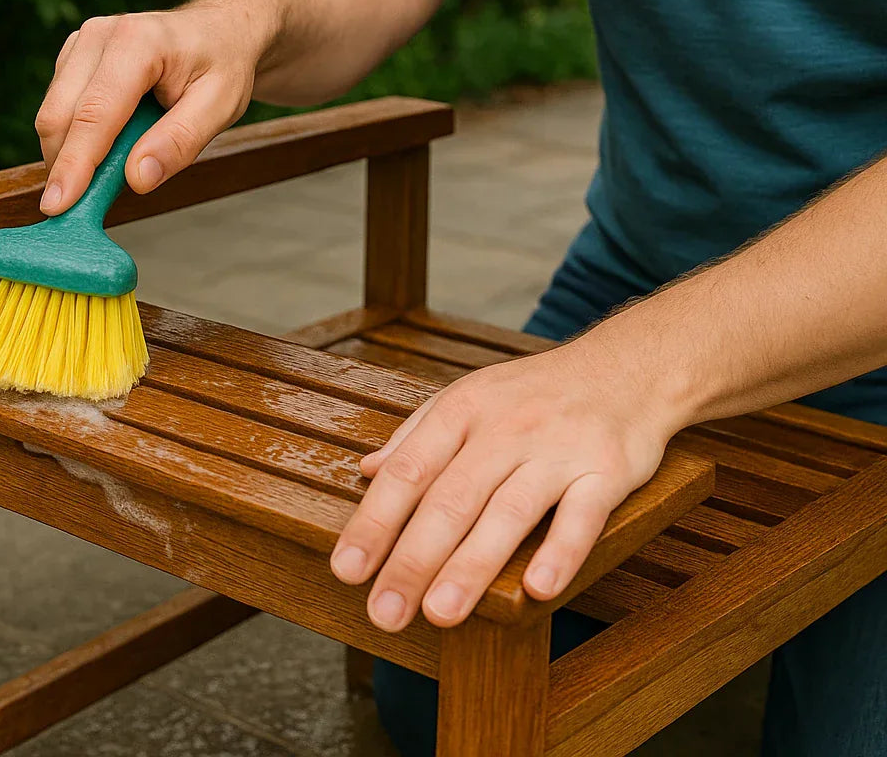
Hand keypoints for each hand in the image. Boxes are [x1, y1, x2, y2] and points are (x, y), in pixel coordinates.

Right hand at [34, 0, 277, 214]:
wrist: (218, 31)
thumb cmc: (222, 65)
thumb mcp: (221, 107)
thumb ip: (179, 142)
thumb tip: (137, 178)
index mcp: (137, 42)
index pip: (94, 114)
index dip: (74, 164)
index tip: (58, 205)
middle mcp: (100, 35)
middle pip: (60, 115)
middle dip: (66, 166)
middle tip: (89, 203)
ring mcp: (81, 43)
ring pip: (52, 114)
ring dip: (71, 152)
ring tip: (117, 162)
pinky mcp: (72, 56)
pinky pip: (58, 107)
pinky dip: (74, 137)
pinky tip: (109, 142)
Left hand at [329, 340, 678, 630]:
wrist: (630, 365)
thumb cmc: (536, 394)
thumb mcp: (470, 397)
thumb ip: (417, 436)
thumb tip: (366, 471)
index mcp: (462, 412)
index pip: (408, 472)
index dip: (374, 522)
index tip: (347, 568)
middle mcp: (505, 429)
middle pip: (450, 500)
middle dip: (413, 560)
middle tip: (385, 612)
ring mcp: (557, 450)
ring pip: (508, 512)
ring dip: (472, 565)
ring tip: (440, 613)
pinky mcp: (607, 470)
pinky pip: (582, 515)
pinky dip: (561, 551)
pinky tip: (537, 589)